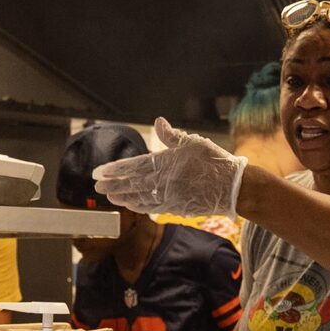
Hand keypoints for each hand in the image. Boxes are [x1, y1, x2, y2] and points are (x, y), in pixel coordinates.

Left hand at [93, 117, 246, 217]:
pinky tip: (131, 205)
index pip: (132, 166)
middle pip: (131, 184)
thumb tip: (158, 122)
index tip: (98, 172)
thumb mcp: (193, 142)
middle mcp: (163, 182)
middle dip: (112, 185)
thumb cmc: (214, 161)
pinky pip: (152, 208)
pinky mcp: (176, 207)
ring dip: (122, 197)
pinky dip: (139, 206)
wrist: (233, 187)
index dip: (113, 170)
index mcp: (165, 163)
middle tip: (96, 186)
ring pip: (139, 198)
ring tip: (110, 196)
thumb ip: (171, 136)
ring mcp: (168, 197)